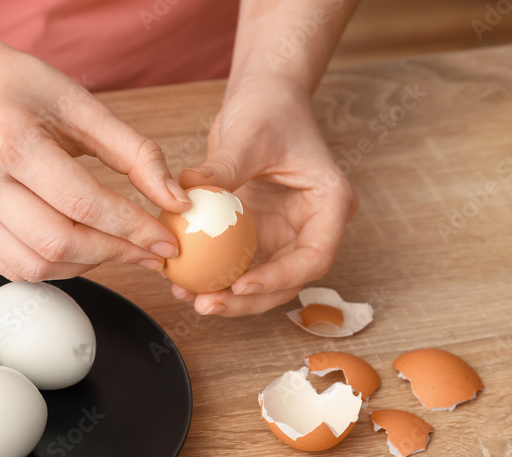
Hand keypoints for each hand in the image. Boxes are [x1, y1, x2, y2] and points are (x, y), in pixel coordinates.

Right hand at [0, 43, 190, 281]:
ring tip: (114, 246)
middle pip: (59, 243)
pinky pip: (13, 268)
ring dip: (87, 265)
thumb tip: (176, 203)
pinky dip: (54, 267)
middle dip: (114, 253)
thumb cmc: (24, 92)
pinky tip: (77, 248)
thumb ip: (136, 155)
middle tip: (147, 252)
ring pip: (36, 266)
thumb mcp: (84, 108)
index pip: (83, 204)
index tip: (165, 241)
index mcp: (8, 139)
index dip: (132, 229)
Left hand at [172, 78, 358, 315]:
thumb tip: (187, 189)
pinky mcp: (259, 234)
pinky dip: (213, 275)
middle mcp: (312, 226)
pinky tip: (181, 281)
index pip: (314, 257)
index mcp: (329, 204)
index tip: (239, 285)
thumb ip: (224, 167)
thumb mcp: (249, 135)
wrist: (264, 98)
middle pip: (287, 281)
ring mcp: (285, 234)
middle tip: (205, 303)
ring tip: (186, 296)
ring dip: (226, 295)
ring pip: (262, 281)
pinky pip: (238, 264)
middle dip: (246, 300)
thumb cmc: (269, 109)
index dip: (279, 278)